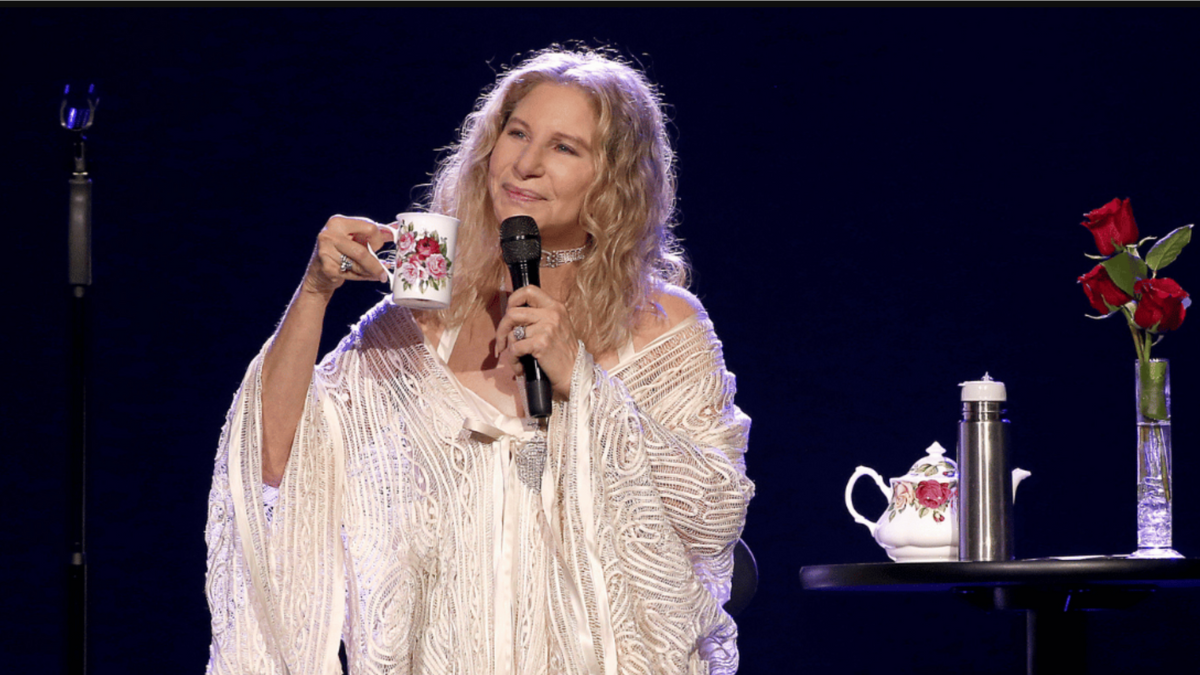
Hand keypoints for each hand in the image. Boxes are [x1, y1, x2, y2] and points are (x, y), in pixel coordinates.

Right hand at [302, 215, 393, 298]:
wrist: (318, 271)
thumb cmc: (341, 251)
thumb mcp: (355, 238)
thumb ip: (373, 234)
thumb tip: (395, 231)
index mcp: (338, 222)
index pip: (369, 228)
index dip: (377, 240)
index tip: (377, 247)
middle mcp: (330, 234)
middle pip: (362, 252)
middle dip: (376, 265)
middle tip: (384, 273)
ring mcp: (326, 251)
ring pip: (358, 265)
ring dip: (370, 272)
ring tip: (375, 274)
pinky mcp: (327, 268)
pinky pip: (352, 275)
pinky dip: (362, 278)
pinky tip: (362, 276)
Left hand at [494, 285, 580, 399]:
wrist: (575, 373)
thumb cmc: (563, 353)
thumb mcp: (557, 326)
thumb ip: (540, 317)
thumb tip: (512, 315)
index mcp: (555, 306)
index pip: (529, 290)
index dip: (513, 299)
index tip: (508, 313)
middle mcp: (552, 314)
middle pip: (513, 312)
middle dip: (502, 329)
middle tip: (501, 342)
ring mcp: (547, 328)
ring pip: (513, 333)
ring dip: (510, 349)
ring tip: (517, 360)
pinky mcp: (541, 343)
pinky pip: (515, 348)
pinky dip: (514, 361)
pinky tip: (520, 368)